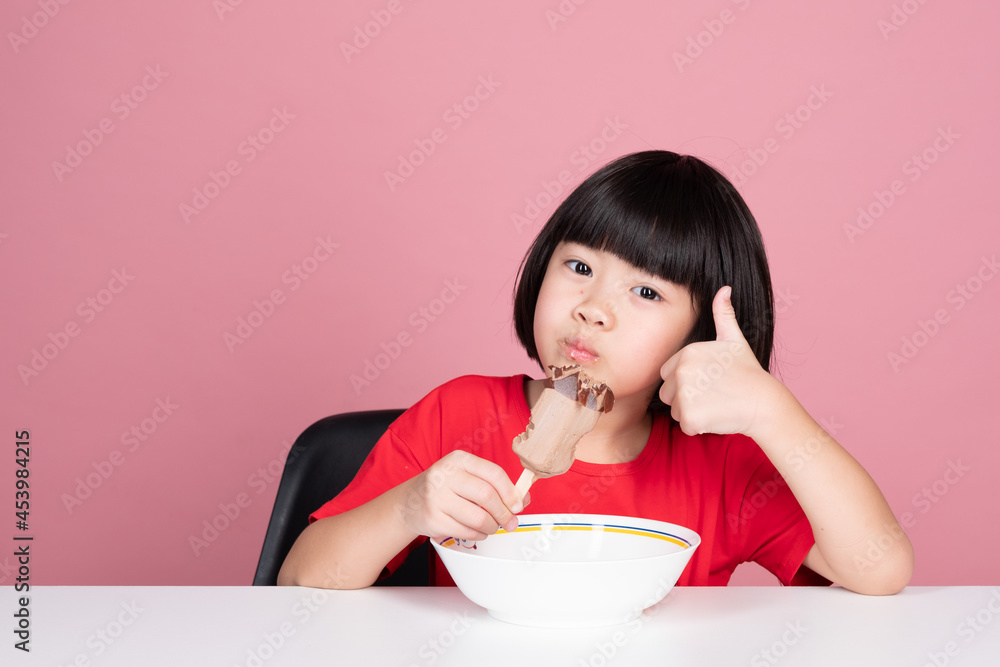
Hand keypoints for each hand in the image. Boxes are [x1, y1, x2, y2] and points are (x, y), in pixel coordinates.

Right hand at [399, 450, 524, 542]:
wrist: (410, 502)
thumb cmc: (446, 488)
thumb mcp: (467, 477)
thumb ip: (495, 485)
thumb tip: (523, 499)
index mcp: (458, 460)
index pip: (493, 473)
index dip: (510, 492)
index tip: (517, 505)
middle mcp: (445, 475)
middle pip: (487, 496)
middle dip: (504, 513)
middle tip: (510, 522)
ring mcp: (436, 497)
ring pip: (478, 517)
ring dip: (492, 526)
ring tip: (493, 526)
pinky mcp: (433, 519)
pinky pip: (466, 532)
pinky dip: (479, 535)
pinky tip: (478, 531)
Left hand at [658, 286, 780, 437]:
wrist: (764, 403)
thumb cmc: (748, 373)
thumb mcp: (734, 340)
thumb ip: (723, 315)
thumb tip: (724, 289)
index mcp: (687, 352)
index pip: (668, 374)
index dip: (685, 381)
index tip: (708, 381)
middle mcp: (682, 371)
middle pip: (668, 393)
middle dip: (685, 398)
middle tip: (712, 395)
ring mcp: (684, 394)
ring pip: (675, 410)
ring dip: (691, 412)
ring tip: (715, 404)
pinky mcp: (690, 416)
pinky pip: (684, 425)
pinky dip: (698, 426)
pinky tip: (716, 416)